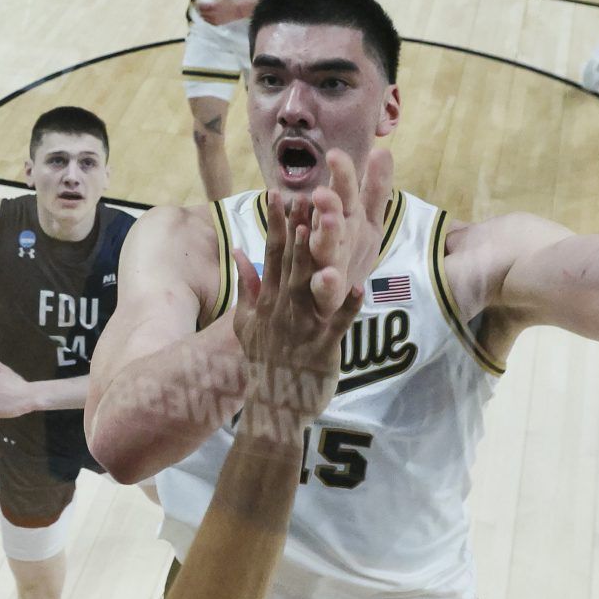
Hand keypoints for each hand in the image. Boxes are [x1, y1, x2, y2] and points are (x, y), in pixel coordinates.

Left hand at [196, 0, 248, 24]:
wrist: (237, 11)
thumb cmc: (230, 2)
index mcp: (213, 6)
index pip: (200, 6)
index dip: (197, 4)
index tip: (197, 2)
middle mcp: (213, 14)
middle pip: (200, 12)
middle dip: (199, 9)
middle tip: (200, 6)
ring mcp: (215, 20)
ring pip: (203, 18)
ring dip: (202, 14)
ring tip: (204, 10)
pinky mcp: (217, 23)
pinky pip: (208, 22)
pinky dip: (206, 19)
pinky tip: (209, 15)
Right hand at [229, 150, 388, 423]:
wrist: (274, 407)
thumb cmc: (265, 364)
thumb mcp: (246, 324)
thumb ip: (248, 287)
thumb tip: (239, 253)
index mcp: (269, 300)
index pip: (271, 254)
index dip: (275, 222)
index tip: (279, 192)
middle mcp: (284, 308)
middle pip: (291, 260)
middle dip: (299, 225)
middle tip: (307, 190)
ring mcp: (303, 326)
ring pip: (311, 284)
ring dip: (319, 255)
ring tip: (327, 227)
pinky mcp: (323, 347)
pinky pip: (338, 323)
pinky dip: (347, 306)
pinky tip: (358, 287)